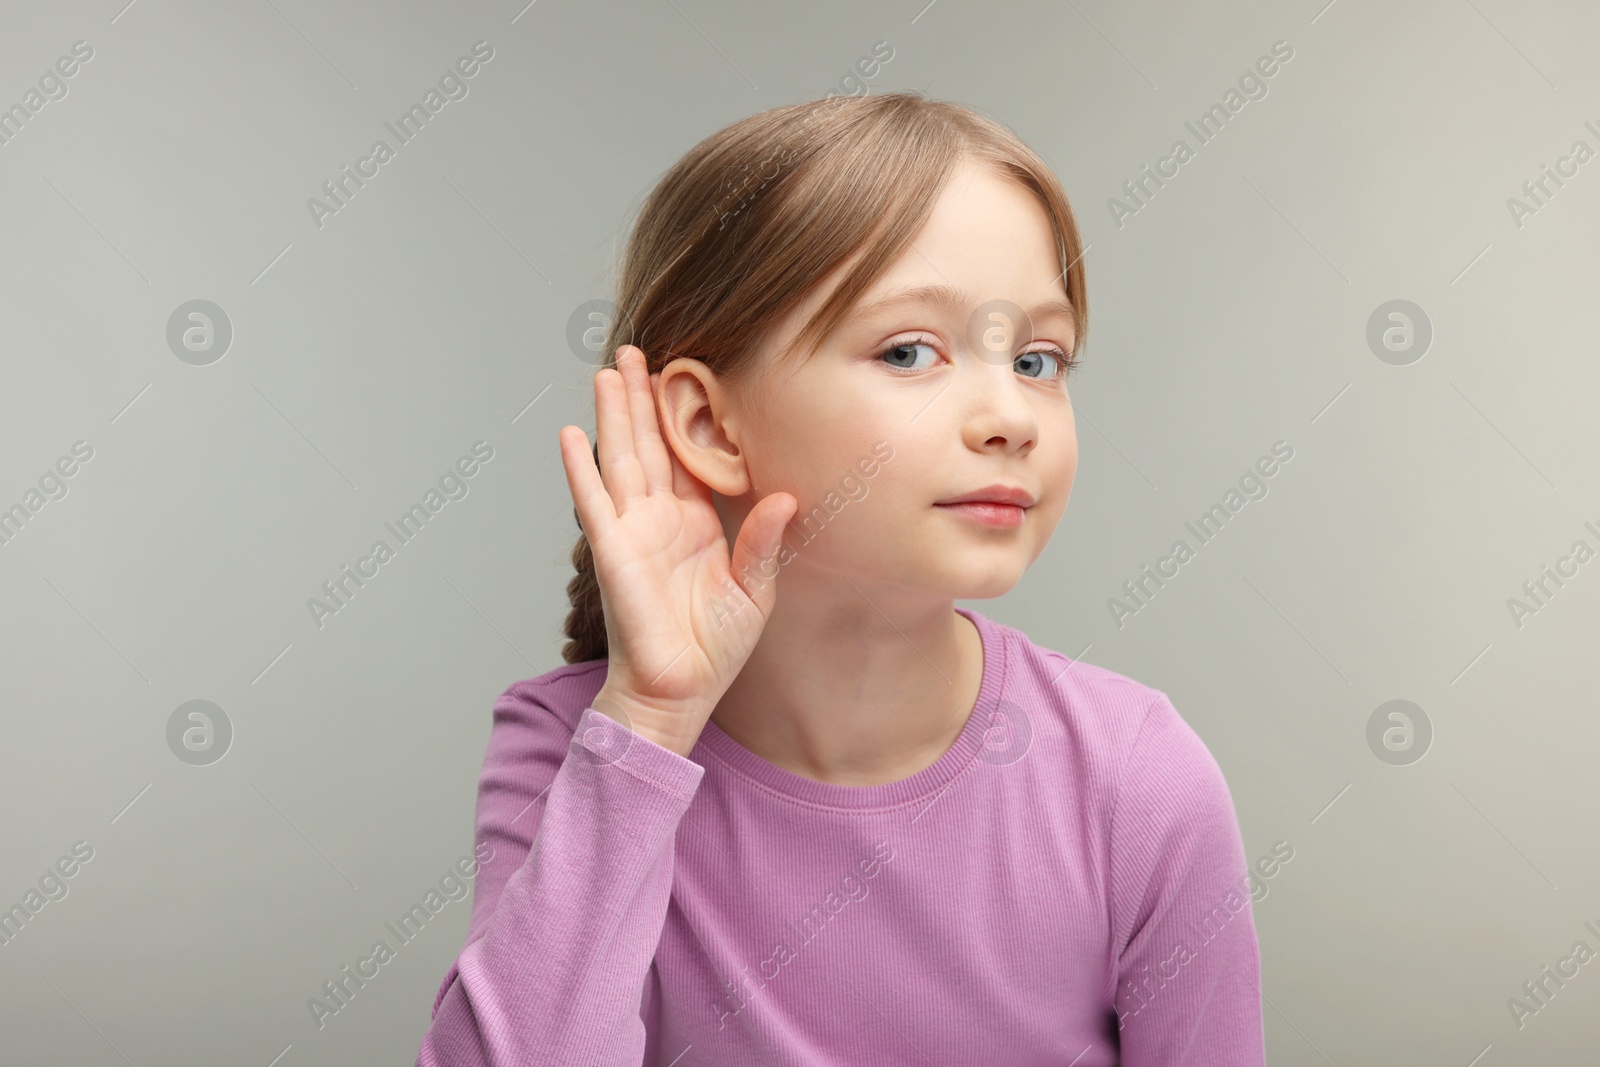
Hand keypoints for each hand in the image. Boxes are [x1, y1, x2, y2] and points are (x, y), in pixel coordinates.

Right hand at [557, 344, 795, 755]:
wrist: (680, 691)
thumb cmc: (714, 648)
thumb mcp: (755, 590)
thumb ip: (763, 542)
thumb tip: (786, 498)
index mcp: (694, 524)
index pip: (686, 458)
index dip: (680, 417)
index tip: (679, 375)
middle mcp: (659, 520)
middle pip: (648, 445)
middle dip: (640, 398)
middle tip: (635, 351)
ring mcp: (632, 532)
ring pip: (621, 459)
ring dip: (613, 415)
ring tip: (607, 371)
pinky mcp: (613, 551)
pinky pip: (594, 502)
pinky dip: (581, 468)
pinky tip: (570, 433)